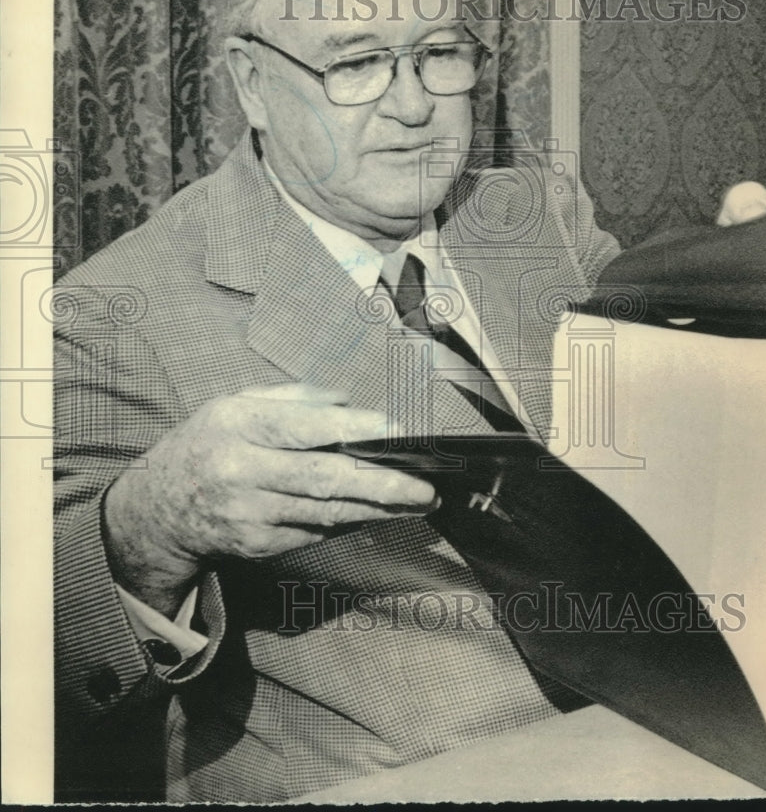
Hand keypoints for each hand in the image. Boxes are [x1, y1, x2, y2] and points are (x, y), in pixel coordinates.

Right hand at [103, 383, 435, 615]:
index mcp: (238, 426)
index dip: (353, 429)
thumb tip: (348, 405)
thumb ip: (293, 399)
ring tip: (419, 501)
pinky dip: (350, 521)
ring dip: (379, 509)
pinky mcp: (258, 546)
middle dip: (383, 485)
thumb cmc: (208, 444)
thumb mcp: (236, 404)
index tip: (397, 430)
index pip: (303, 428)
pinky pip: (316, 532)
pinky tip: (378, 513)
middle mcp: (242, 472)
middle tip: (426, 487)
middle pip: (324, 481)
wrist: (158, 511)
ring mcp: (250, 515)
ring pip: (328, 513)